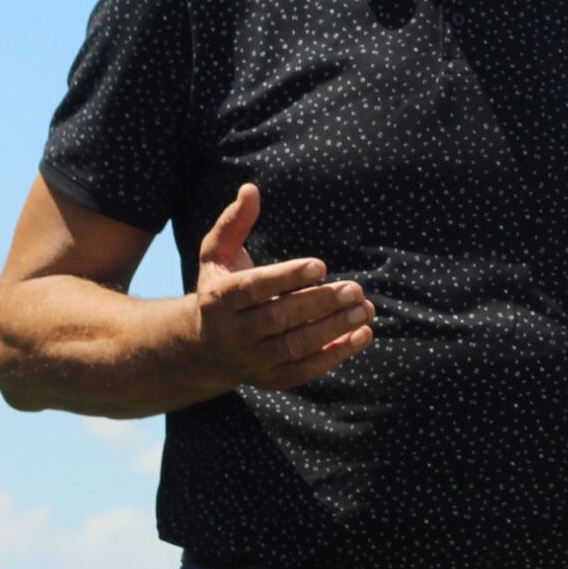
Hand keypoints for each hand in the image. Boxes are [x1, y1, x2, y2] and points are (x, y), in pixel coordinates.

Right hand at [191, 183, 374, 389]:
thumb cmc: (220, 290)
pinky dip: (337, 353)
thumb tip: (250, 189)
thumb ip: (233, 224)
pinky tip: (363, 334)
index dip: (286, 277)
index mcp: (218, 299)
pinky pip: (307, 369)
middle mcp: (232, 333)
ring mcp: (252, 360)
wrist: (202, 348)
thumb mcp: (218, 256)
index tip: (321, 265)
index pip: (253, 288)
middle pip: (279, 319)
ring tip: (365, 308)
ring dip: (334, 328)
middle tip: (355, 288)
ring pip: (296, 346)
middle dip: (319, 303)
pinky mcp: (273, 379)